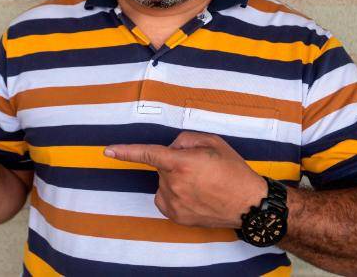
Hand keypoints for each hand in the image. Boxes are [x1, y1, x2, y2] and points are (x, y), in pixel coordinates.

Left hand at [105, 131, 267, 228]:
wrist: (248, 204)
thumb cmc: (233, 171)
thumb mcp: (213, 142)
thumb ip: (186, 139)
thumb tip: (171, 148)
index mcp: (182, 162)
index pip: (148, 154)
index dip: (126, 151)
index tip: (108, 151)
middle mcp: (174, 184)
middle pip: (162, 166)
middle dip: (175, 162)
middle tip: (200, 167)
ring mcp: (174, 202)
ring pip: (164, 183)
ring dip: (176, 179)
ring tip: (202, 183)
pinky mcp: (176, 216)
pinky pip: (165, 198)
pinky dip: (174, 194)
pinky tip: (194, 195)